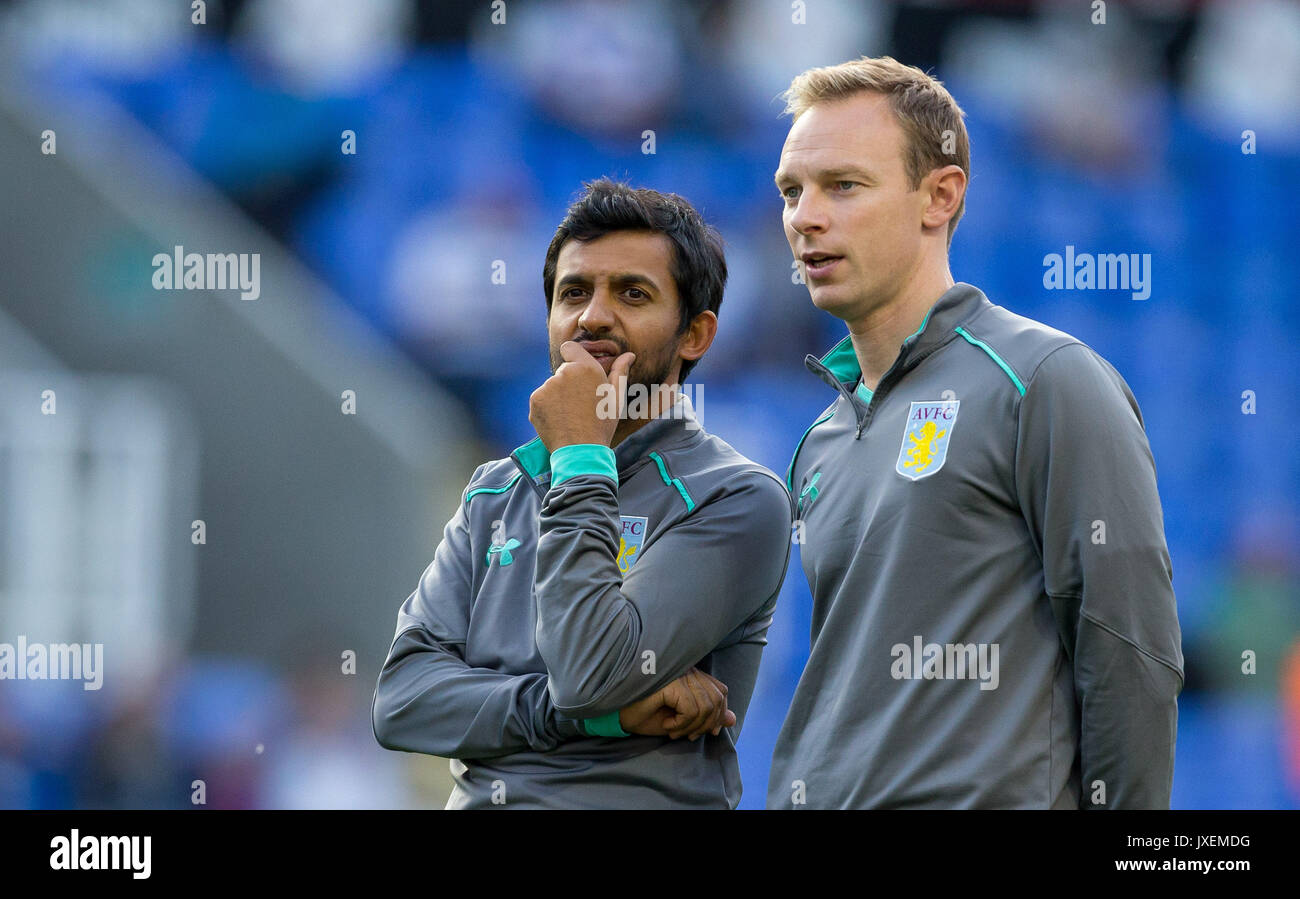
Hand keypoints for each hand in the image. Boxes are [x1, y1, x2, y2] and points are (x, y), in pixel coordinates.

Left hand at [529, 341, 634, 450]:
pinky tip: (559, 420)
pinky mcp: (535, 400)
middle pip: (563, 370)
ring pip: (552, 385)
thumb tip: (629, 355)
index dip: (573, 357)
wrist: (581, 450)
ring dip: (558, 395)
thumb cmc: (602, 423)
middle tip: (580, 403)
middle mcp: (564, 372)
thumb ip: (620, 372)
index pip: (569, 347)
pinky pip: (541, 398)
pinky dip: (547, 407)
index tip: (578, 373)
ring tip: (570, 415)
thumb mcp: (616, 398)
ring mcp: (547, 386)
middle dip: (569, 382)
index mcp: (586, 368)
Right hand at [618, 668, 735, 740]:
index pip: (720, 690)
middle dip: (707, 724)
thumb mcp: (681, 719)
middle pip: (716, 698)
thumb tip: (733, 718)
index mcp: (690, 674)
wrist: (618, 713)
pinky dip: (682, 723)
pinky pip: (691, 709)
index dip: (719, 713)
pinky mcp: (671, 683)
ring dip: (691, 726)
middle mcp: (686, 670)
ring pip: (706, 706)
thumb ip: (707, 716)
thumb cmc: (646, 713)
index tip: (709, 732)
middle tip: (688, 735)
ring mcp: (678, 674)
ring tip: (674, 730)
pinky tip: (667, 724)